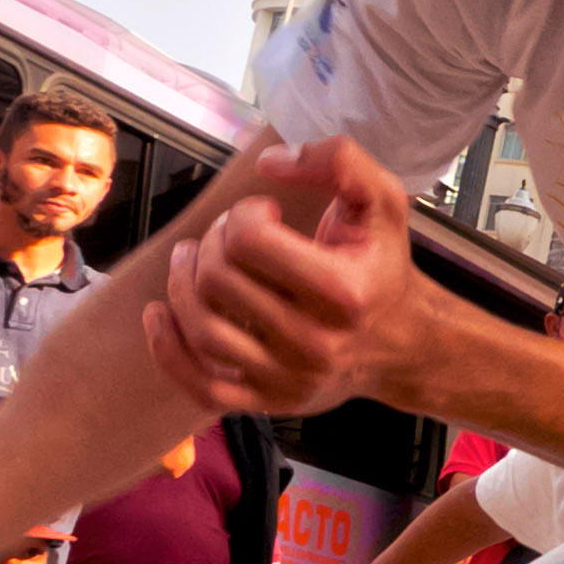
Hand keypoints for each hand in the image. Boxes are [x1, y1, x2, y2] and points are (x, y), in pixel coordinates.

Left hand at [146, 138, 432, 416]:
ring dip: (182, 284)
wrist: (404, 344)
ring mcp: (290, 378)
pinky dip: (168, 350)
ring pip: (203, 329)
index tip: (263, 213)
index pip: (248, 241)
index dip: (242, 214)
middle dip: (211, 243)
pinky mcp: (270, 402)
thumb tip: (271, 162)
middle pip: (218, 280)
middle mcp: (316, 342)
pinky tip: (159, 314)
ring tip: (191, 260)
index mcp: (343, 291)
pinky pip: (201, 385)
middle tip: (230, 236)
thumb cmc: (383, 267)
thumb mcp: (383, 202)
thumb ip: (340, 161)